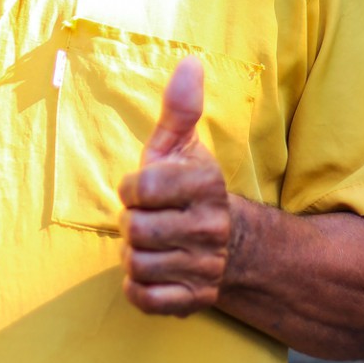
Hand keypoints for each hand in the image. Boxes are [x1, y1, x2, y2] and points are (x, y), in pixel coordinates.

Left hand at [118, 57, 231, 316]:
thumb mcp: (182, 146)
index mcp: (204, 185)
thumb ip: (180, 108)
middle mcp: (209, 227)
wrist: (232, 245)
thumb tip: (189, 63)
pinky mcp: (194, 300)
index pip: (141, 187)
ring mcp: (203, 267)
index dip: (131, 189)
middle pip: (135, 229)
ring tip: (151, 244)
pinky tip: (150, 271)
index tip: (141, 189)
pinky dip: (138, 288)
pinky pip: (145, 298)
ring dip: (133, 255)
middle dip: (131, 223)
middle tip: (147, 219)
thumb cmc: (189, 189)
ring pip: (136, 263)